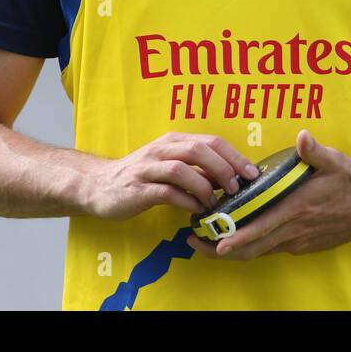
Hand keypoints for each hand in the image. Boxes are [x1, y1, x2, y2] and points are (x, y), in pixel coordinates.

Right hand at [86, 132, 260, 220]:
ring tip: (215, 202)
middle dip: (224, 168)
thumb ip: (196, 169)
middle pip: (199, 149)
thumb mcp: (169, 165)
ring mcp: (148, 168)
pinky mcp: (138, 189)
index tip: (252, 173)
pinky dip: (185, 200)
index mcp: (173, 141)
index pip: (211, 141)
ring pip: (183, 168)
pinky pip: (167, 192)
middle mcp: (161, 150)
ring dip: (204, 186)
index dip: (235, 156)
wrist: (98, 185)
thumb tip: (229, 179)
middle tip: (237, 188)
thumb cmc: (140, 176)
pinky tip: (194, 210)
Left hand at [186, 130, 350, 259]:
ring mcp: (299, 241)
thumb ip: (315, 151)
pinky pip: (272, 249)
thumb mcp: (336, 162)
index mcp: (298, 209)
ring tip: (208, 242)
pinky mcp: (303, 244)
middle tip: (195, 242)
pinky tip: (240, 238)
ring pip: (260, 252)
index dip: (236, 237)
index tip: (213, 241)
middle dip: (222, 249)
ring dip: (235, 250)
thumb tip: (302, 137)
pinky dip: (253, 247)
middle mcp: (295, 230)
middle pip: (253, 248)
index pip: (261, 228)